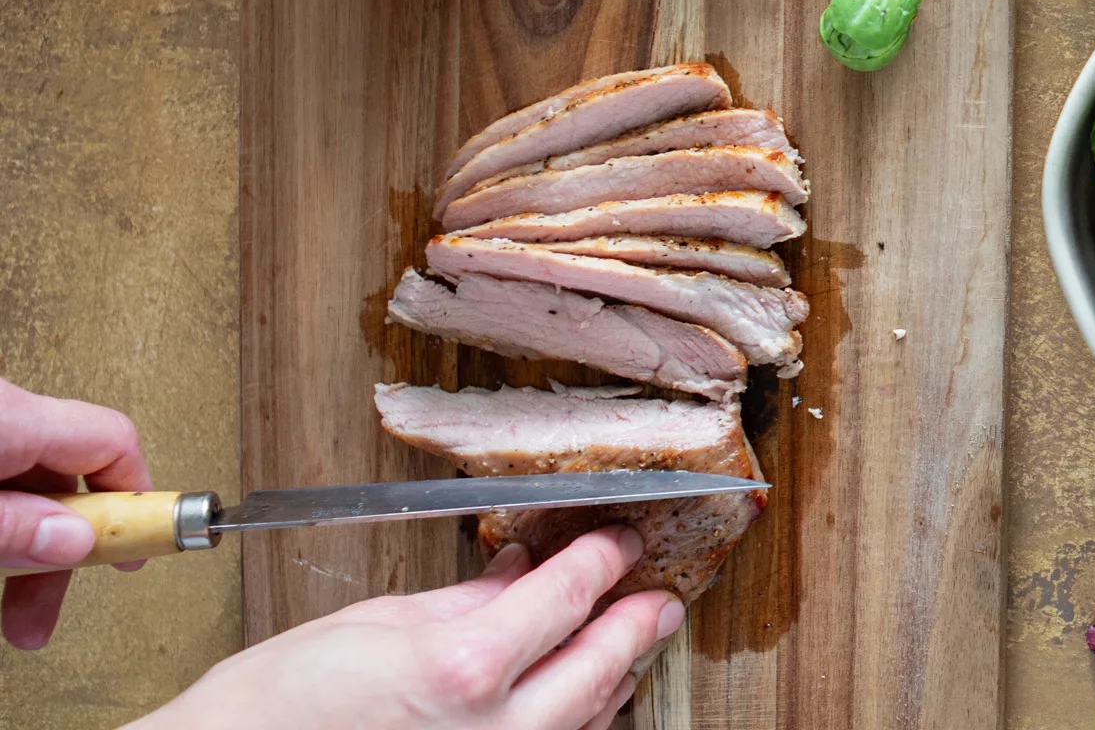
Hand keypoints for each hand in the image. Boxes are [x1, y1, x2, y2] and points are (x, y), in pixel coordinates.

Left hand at [1, 378, 152, 649]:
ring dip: (25, 551)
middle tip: (50, 610)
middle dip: (67, 548)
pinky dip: (2, 528)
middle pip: (67, 476)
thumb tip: (75, 541)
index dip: (139, 496)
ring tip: (13, 613)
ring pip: (24, 489)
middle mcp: (0, 412)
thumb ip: (14, 528)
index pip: (112, 440)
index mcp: (10, 417)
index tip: (145, 546)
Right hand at [132, 527, 681, 729]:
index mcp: (463, 669)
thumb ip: (466, 600)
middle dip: (636, 626)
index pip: (567, 597)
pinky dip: (573, 723)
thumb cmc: (276, 704)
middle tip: (660, 599)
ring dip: (614, 679)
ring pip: (584, 722)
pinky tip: (579, 701)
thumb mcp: (376, 624)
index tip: (621, 541)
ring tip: (631, 645)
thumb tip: (520, 572)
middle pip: (598, 667)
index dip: (604, 560)